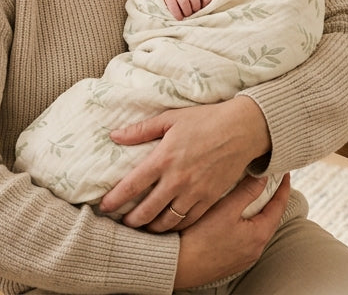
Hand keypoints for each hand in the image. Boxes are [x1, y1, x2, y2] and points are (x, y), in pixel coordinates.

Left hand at [98, 96, 270, 230]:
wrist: (243, 129)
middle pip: (147, 210)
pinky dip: (177, 226)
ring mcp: (195, 192)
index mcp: (163, 158)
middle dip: (132, 221)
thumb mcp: (170, 119)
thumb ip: (141, 130)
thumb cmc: (206, 120)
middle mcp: (177, 179)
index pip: (132, 185)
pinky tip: (170, 225)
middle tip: (124, 224)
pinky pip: (189, 220)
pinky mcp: (210, 198)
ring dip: (153, 228)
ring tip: (145, 229)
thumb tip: (115, 135)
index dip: (115, 200)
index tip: (104, 208)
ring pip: (168, 221)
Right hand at [162, 0, 212, 19]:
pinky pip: (173, 7)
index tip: (202, 8)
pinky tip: (180, 17)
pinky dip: (178, 14)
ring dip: (187, 12)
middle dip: (195, 9)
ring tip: (187, 15)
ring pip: (184, 2)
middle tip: (193, 13)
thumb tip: (205, 11)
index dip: (206, 3)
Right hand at [174, 173, 290, 288]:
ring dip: (257, 213)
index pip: (279, 206)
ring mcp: (244, 257)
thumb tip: (263, 177)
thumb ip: (247, 191)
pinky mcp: (232, 261)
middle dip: (271, 200)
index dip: (283, 188)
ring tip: (252, 197)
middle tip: (269, 182)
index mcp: (259, 235)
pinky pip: (246, 239)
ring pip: (257, 229)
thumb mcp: (225, 209)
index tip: (284, 174)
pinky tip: (234, 219)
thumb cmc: (199, 238)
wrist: (178, 265)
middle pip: (270, 218)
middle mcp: (255, 249)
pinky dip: (246, 225)